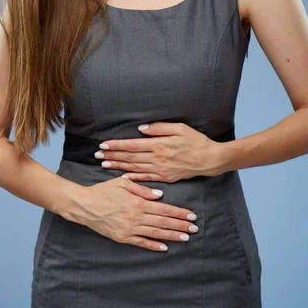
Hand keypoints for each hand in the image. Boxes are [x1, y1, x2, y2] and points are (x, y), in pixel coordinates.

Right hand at [78, 177, 198, 251]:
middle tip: (194, 229)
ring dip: (171, 236)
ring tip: (185, 238)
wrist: (85, 205)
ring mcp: (129, 229)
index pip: (164, 209)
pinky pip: (141, 242)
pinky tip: (164, 247)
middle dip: (180, 225)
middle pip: (163, 222)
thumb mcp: (123, 183)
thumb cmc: (103, 191)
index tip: (191, 215)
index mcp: (138, 202)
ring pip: (155, 233)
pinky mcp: (122, 237)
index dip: (179, 213)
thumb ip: (142, 189)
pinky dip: (153, 245)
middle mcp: (136, 217)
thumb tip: (160, 196)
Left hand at [94, 121, 222, 181]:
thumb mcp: (179, 128)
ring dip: (118, 166)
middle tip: (97, 156)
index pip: (132, 145)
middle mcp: (157, 158)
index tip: (104, 145)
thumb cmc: (196, 141)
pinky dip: (133, 178)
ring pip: (135, 168)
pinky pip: (146, 179)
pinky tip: (123, 177)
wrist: (210, 159)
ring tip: (104, 165)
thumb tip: (141, 129)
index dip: (117, 145)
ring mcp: (161, 170)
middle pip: (130, 158)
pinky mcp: (165, 177)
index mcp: (159, 145)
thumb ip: (160, 128)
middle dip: (112, 156)